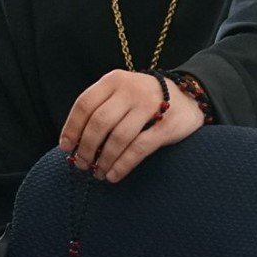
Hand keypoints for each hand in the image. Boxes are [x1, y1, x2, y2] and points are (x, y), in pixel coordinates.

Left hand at [57, 70, 204, 183]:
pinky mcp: (166, 126)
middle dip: (86, 148)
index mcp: (114, 80)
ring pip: (118, 137)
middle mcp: (131, 90)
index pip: (84, 104)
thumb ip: (101, 108)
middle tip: (82, 165)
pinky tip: (114, 175)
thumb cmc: (145, 100)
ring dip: (103, 160)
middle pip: (99, 123)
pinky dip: (122, 165)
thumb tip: (73, 142)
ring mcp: (150, 106)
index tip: (66, 147)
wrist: (190, 97)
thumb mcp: (122, 93)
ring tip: (98, 173)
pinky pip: (139, 148)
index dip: (72, 128)